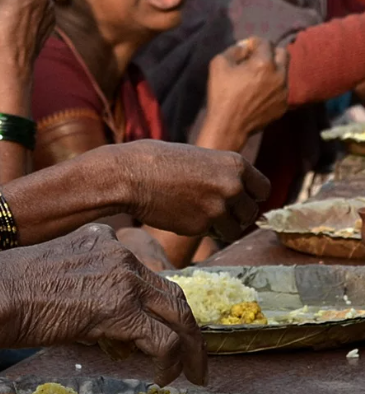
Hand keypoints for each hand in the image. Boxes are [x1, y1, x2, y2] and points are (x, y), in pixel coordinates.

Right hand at [0, 225, 205, 385]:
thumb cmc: (6, 286)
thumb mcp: (51, 267)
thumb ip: (81, 278)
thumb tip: (92, 316)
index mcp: (100, 237)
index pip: (145, 269)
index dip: (158, 300)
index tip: (162, 322)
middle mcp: (119, 253)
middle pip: (171, 291)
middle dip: (186, 326)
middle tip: (193, 354)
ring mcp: (124, 280)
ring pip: (178, 315)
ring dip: (190, 348)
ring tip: (192, 372)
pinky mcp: (123, 311)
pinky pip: (165, 342)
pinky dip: (172, 363)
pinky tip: (162, 378)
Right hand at [107, 140, 270, 239]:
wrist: (130, 175)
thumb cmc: (157, 162)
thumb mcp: (199, 158)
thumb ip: (220, 173)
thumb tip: (235, 189)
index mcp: (235, 164)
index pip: (263, 189)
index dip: (250, 197)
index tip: (238, 200)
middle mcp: (232, 186)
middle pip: (251, 212)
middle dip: (235, 215)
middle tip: (213, 210)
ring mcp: (218, 208)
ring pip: (234, 230)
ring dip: (220, 227)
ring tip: (196, 214)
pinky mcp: (201, 226)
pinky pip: (210, 235)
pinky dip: (199, 230)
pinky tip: (180, 215)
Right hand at [205, 38, 287, 142]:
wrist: (229, 125)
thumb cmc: (222, 94)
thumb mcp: (218, 65)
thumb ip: (234, 49)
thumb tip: (245, 46)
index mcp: (264, 63)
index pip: (265, 42)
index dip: (254, 43)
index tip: (246, 48)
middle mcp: (280, 74)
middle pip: (283, 53)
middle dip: (270, 52)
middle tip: (256, 59)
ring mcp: (284, 91)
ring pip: (283, 72)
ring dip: (272, 71)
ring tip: (257, 79)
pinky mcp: (284, 105)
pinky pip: (281, 90)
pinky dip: (272, 88)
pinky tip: (258, 94)